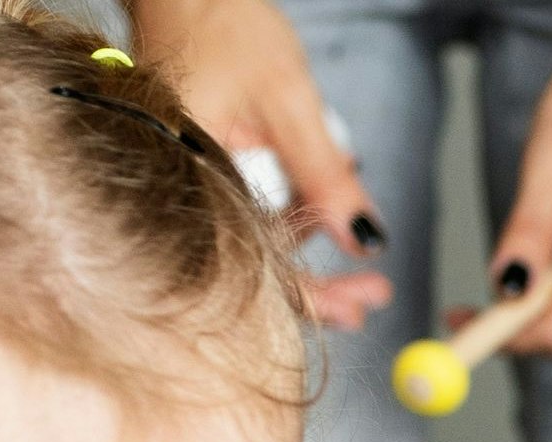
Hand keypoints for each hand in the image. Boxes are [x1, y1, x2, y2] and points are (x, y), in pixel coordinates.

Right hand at [126, 0, 390, 330]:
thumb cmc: (222, 22)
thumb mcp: (289, 100)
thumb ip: (325, 175)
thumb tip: (364, 240)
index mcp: (186, 171)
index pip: (250, 261)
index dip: (311, 294)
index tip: (364, 303)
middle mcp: (179, 183)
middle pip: (250, 261)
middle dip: (318, 286)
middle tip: (373, 295)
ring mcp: (188, 177)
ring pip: (253, 239)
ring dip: (308, 253)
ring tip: (361, 261)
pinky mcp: (201, 167)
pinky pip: (246, 208)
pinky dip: (289, 218)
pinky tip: (325, 215)